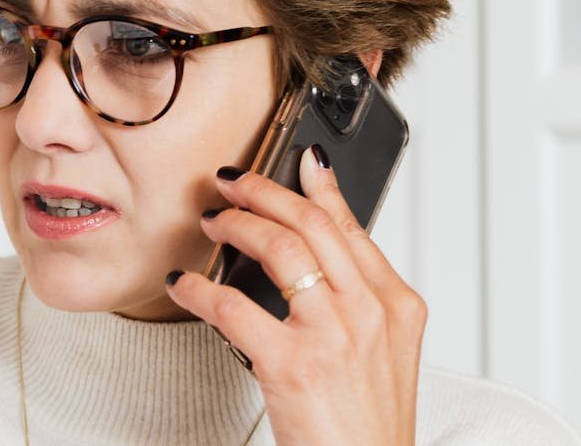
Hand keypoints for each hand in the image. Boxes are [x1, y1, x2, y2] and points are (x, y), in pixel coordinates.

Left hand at [166, 146, 426, 444]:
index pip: (350, 227)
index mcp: (395, 306)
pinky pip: (233, 306)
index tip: (297, 160)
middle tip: (231, 182)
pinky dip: (199, 288)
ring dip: (235, 224)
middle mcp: (369, 312)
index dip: (318, 188)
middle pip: (311, 224)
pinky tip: (185, 284)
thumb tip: (311, 255)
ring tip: (212, 222)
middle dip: (263, 192)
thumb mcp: (381, 352)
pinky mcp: (293, 364)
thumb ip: (353, 299)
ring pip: (277, 248)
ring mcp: (333, 336)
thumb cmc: (365, 423)